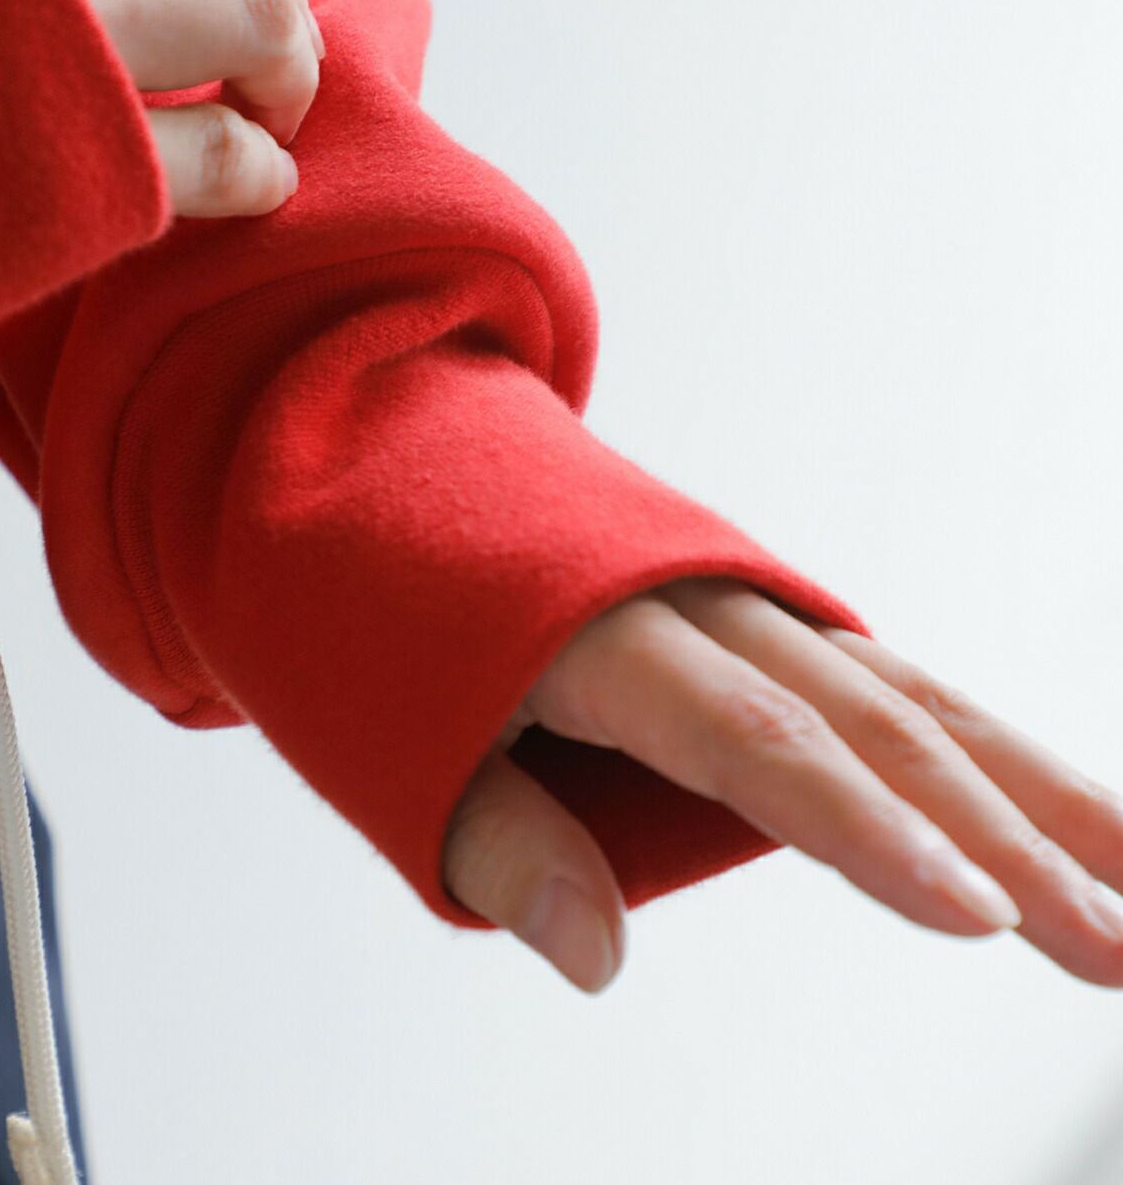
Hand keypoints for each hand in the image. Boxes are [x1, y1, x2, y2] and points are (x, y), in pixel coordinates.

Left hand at [443, 576, 1122, 993]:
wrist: (380, 467)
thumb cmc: (380, 614)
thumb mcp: (401, 736)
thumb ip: (506, 840)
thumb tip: (598, 961)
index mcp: (609, 637)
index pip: (762, 747)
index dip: (873, 833)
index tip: (984, 914)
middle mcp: (706, 610)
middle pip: (875, 723)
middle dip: (1006, 836)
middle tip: (1115, 946)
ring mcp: (747, 608)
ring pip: (916, 695)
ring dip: (1037, 787)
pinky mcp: (766, 623)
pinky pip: (889, 681)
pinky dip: (982, 746)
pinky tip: (1057, 808)